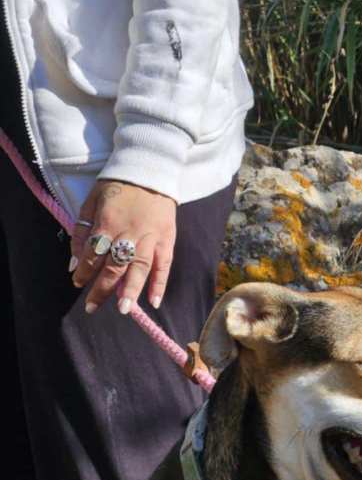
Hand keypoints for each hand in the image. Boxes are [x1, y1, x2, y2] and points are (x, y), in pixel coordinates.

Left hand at [71, 180, 176, 314]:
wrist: (150, 169)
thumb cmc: (117, 186)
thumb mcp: (92, 201)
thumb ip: (82, 230)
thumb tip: (75, 260)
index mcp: (108, 222)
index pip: (93, 253)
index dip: (84, 270)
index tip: (77, 283)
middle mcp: (129, 233)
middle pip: (114, 266)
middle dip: (102, 288)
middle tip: (91, 307)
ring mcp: (151, 238)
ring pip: (139, 268)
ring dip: (131, 290)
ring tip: (123, 309)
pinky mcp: (167, 239)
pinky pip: (164, 265)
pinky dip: (159, 284)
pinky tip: (153, 302)